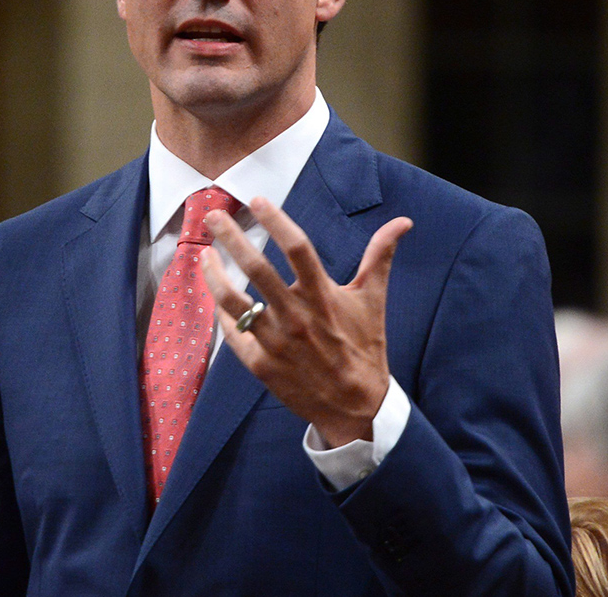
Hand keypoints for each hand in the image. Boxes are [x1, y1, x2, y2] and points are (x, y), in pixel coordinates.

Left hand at [203, 197, 411, 447]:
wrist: (355, 406)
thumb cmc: (364, 347)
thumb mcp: (372, 300)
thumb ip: (380, 256)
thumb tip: (403, 222)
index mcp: (323, 296)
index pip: (297, 248)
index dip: (276, 220)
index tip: (257, 200)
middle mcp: (297, 316)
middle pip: (257, 269)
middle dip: (231, 238)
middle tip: (214, 215)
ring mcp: (276, 342)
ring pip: (234, 302)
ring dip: (214, 275)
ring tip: (204, 254)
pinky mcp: (261, 365)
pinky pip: (233, 333)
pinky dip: (222, 312)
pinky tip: (216, 295)